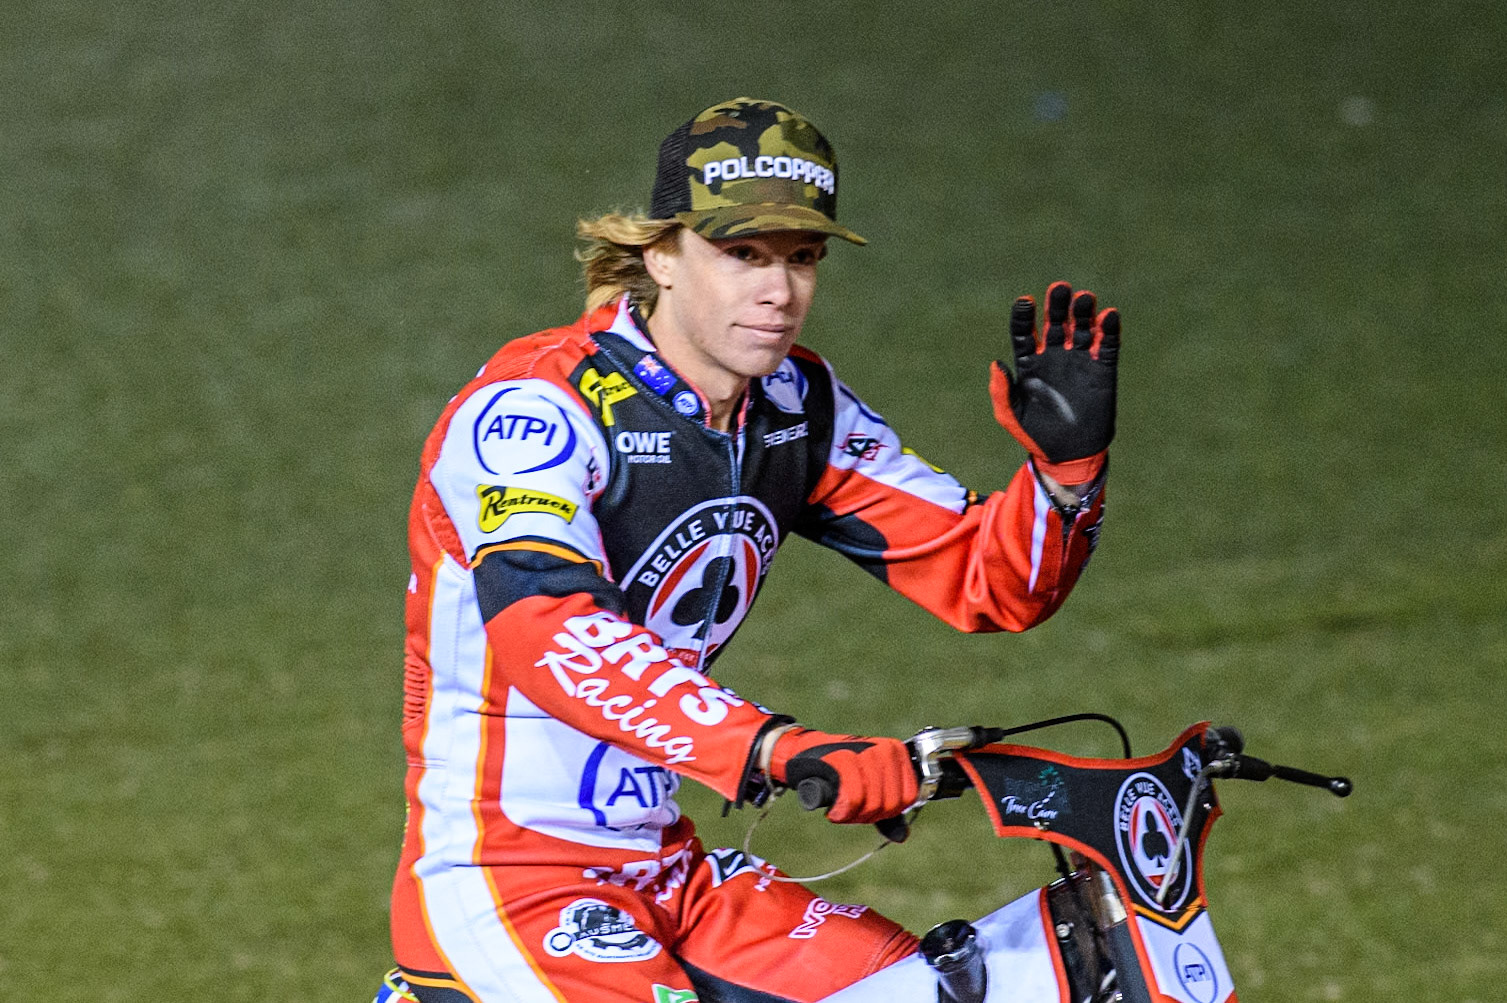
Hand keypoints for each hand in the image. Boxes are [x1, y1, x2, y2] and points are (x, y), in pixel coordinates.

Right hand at [768, 728, 917, 823]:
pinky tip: (833, 810)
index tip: (866, 808)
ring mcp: (865, 751)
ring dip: (853, 814)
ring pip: (873, 802)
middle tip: (849, 809)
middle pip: (890, 803)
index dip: (887, 812)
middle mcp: (885, 749)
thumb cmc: (839, 773)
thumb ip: (887, 811)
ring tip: (840, 807)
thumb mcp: (869, 790)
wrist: (805, 756)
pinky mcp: (842, 758)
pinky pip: (854, 798)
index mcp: (897, 753)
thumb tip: (902, 836)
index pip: (908, 798)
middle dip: (867, 815)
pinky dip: (842, 811)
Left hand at [990, 282, 1119, 483]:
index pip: (1024, 332)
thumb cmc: (1035, 435)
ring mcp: (1079, 361)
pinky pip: (1107, 345)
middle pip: (1055, 322)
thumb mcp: (1012, 414)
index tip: (1025, 302)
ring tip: (1084, 299)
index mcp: (1029, 364)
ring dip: (1083, 312)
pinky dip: (1109, 330)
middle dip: (1057, 305)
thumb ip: (1001, 390)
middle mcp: (1054, 356)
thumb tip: (995, 362)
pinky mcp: (1103, 370)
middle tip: (1059, 289)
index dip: (1024, 316)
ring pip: (1082, 328)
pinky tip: (1108, 316)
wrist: (1069, 455)